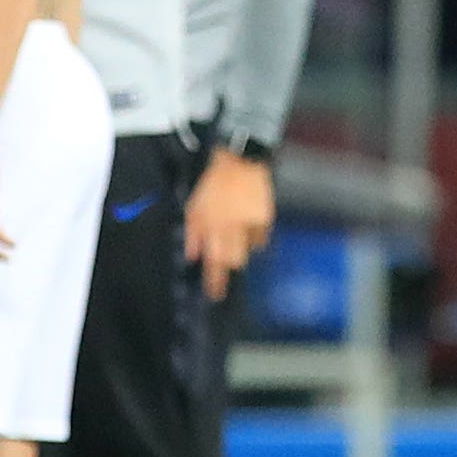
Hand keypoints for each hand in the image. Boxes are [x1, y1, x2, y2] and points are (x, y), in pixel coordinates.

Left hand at [186, 146, 277, 298]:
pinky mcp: (265, 217)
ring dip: (242, 245)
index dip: (215, 280)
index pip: (213, 260)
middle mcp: (231, 227)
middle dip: (231, 263)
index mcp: (211, 225)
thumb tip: (192, 255)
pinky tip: (247, 217)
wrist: (240, 162)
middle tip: (227, 251)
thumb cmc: (214, 184)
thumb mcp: (194, 207)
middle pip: (235, 260)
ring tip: (237, 228)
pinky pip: (260, 237)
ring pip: (248, 250)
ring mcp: (250, 223)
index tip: (215, 294)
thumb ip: (192, 233)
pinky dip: (254, 233)